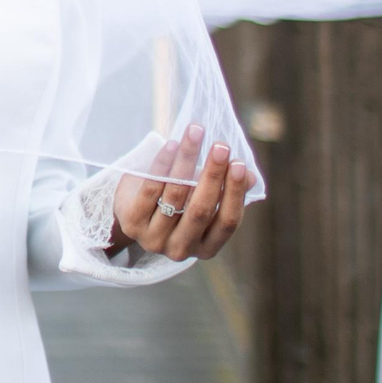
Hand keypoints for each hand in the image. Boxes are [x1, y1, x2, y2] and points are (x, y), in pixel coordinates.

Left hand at [114, 126, 249, 262]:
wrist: (134, 211)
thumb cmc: (180, 203)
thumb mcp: (204, 199)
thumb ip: (227, 189)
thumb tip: (248, 174)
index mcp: (207, 247)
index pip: (227, 222)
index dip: (234, 192)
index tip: (239, 163)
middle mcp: (182, 249)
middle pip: (201, 209)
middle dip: (213, 174)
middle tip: (221, 146)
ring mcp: (155, 239)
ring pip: (175, 195)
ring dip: (187, 160)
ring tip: (196, 133)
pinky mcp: (132, 223)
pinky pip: (150, 189)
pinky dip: (163, 164)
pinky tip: (172, 145)